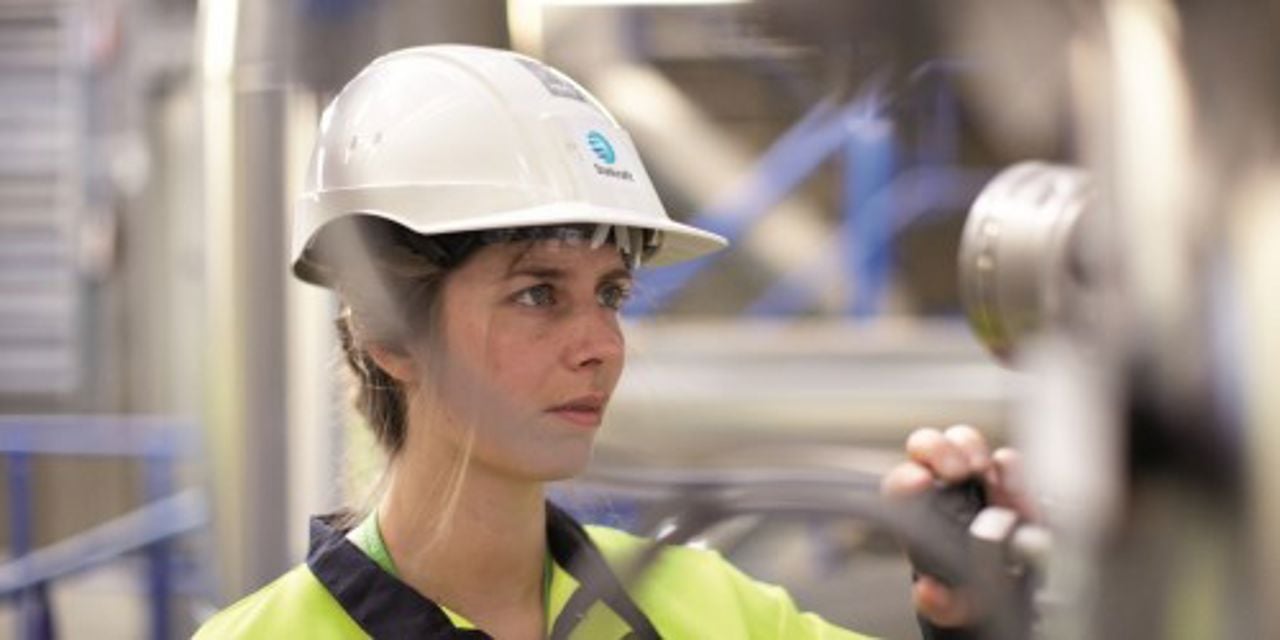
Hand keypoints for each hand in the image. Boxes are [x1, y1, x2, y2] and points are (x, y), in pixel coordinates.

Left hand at [880, 425, 1033, 627]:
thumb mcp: (955, 604)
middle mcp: (942, 487)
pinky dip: (1010, 467)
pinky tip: (1009, 480)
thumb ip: (940, 603)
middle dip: (937, 450)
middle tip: (956, 471)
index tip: (920, 482)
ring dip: (969, 448)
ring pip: (963, 441)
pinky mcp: (1012, 483)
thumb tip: (927, 594)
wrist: (1009, 589)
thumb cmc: (968, 589)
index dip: (906, 480)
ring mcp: (977, 479)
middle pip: (925, 446)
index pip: (900, 485)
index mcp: (917, 513)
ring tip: (980, 470)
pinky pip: (1007, 462)